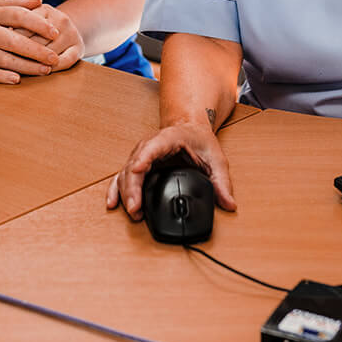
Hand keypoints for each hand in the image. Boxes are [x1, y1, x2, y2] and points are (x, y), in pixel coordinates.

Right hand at [0, 0, 61, 83]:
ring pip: (4, 59)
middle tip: (55, 58)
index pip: (19, 16)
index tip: (56, 31)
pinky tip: (16, 80)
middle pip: (15, 41)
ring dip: (26, 66)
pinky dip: (1, 76)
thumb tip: (40, 1)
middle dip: (37, 51)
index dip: (39, 24)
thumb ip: (13, 2)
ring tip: (44, 71)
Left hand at [16, 3, 84, 71]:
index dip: (11, 39)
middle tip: (7, 64)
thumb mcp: (27, 18)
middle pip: (37, 41)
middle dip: (22, 54)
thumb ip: (14, 19)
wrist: (65, 29)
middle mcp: (60, 19)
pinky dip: (54, 68)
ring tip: (22, 72)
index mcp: (44, 9)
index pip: (25, 27)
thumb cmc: (36, 26)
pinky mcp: (78, 48)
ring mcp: (71, 33)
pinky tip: (45, 71)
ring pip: (51, 53)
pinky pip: (66, 61)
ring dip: (37, 64)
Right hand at [105, 122, 236, 219]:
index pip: (152, 148)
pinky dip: (116, 190)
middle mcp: (149, 146)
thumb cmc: (199, 140)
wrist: (190, 129)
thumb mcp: (216, 159)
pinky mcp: (138, 166)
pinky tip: (113, 204)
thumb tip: (229, 204)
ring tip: (133, 212)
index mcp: (168, 138)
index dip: (142, 160)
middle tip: (136, 209)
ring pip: (125, 173)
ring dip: (125, 193)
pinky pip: (122, 177)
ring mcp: (141, 155)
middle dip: (132, 188)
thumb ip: (222, 182)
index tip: (136, 171)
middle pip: (134, 165)